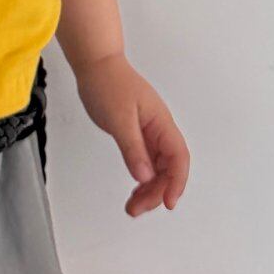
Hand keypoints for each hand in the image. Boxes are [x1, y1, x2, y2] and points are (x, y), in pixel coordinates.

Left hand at [72, 52, 190, 216]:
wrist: (95, 64)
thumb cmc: (108, 84)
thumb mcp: (119, 118)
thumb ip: (133, 148)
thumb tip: (145, 177)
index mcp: (161, 123)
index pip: (178, 157)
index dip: (177, 182)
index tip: (168, 203)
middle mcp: (159, 129)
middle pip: (168, 168)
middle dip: (157, 192)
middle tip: (137, 209)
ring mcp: (148, 132)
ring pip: (157, 168)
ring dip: (149, 189)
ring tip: (133, 207)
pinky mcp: (137, 134)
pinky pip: (146, 161)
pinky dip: (142, 178)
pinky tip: (135, 189)